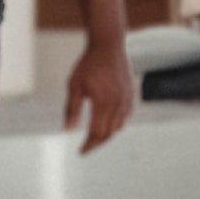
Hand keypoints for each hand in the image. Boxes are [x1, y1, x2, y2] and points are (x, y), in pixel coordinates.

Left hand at [65, 40, 135, 154]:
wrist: (108, 46)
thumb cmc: (87, 65)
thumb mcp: (74, 86)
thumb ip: (71, 109)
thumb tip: (67, 131)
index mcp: (103, 103)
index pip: (97, 132)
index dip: (89, 145)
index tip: (80, 152)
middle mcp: (118, 103)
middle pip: (109, 133)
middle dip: (97, 143)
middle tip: (86, 148)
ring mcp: (127, 99)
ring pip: (119, 127)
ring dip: (107, 135)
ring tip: (94, 138)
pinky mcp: (131, 95)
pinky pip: (126, 117)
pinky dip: (117, 125)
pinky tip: (107, 124)